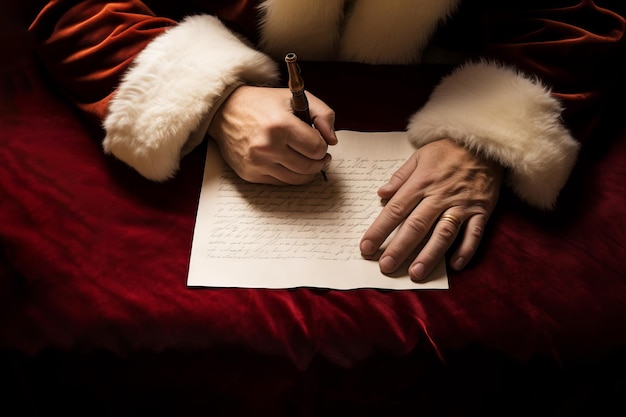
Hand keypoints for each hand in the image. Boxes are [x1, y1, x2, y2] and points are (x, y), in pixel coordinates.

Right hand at [208, 85, 336, 184]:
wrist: (224, 111)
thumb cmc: (262, 103)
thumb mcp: (295, 98)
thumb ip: (323, 114)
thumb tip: (333, 141)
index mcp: (280, 125)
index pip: (317, 149)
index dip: (323, 146)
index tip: (319, 142)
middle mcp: (267, 147)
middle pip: (309, 167)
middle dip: (319, 162)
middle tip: (319, 156)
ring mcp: (257, 163)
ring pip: (297, 179)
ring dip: (307, 172)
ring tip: (308, 161)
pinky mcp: (250, 174)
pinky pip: (280, 183)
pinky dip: (289, 175)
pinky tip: (289, 163)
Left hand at [360, 139, 502, 281]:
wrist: (486, 142)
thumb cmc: (449, 150)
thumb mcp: (420, 155)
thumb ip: (400, 177)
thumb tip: (381, 194)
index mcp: (422, 182)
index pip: (396, 210)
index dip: (380, 230)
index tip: (366, 247)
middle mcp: (440, 196)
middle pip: (416, 226)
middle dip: (399, 248)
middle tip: (386, 266)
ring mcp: (462, 204)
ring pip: (443, 233)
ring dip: (429, 255)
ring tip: (415, 273)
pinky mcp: (482, 210)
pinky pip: (474, 233)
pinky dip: (465, 250)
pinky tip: (454, 266)